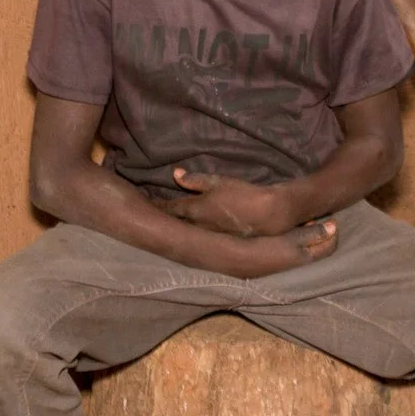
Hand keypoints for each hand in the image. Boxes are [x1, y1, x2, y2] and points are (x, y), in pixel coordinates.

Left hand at [165, 167, 298, 237]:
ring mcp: (208, 236)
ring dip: (179, 228)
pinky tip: (194, 231)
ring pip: (188, 232)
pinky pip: (201, 236)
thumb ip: (195, 180)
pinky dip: (194, 233)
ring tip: (170, 225)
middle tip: (154, 217)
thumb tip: (175, 173)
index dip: (158, 207)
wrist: (268, 214)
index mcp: (194, 209)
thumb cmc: (242, 194)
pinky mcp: (220, 241)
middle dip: (166, 220)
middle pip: (176, 224)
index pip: (170, 209)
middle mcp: (197, 226)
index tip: (146, 206)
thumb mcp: (218, 182)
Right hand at [228, 217, 337, 277]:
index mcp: (303, 258)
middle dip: (320, 231)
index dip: (333, 232)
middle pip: (316, 246)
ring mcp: (282, 261)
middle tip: (316, 216)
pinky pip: (291, 246)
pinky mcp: (270, 258)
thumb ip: (312, 234)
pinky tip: (286, 226)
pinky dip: (294, 236)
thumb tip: (333, 228)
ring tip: (302, 219)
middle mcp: (295, 262)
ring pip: (303, 246)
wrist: (233, 259)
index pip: (328, 247)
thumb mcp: (290, 240)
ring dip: (305, 233)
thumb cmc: (264, 248)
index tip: (332, 218)